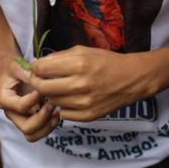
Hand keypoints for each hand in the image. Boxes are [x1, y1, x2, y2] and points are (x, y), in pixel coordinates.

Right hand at [0, 55, 58, 141]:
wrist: (8, 70)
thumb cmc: (12, 68)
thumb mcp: (18, 67)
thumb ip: (29, 73)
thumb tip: (43, 78)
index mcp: (4, 99)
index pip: (21, 107)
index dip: (35, 99)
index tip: (44, 88)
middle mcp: (10, 112)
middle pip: (26, 127)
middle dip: (43, 117)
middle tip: (52, 104)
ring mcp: (19, 118)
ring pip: (32, 135)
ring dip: (47, 126)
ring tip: (56, 112)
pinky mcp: (28, 119)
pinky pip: (38, 131)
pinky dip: (49, 126)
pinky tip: (57, 113)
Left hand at [29, 45, 153, 121]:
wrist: (133, 79)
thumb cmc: (107, 61)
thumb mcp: (83, 51)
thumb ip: (59, 57)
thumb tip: (37, 64)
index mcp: (79, 64)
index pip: (42, 69)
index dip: (35, 67)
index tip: (37, 67)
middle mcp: (81, 84)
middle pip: (42, 88)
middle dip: (37, 82)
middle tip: (39, 79)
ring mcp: (85, 103)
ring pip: (52, 101)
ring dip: (51, 95)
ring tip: (59, 87)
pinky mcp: (89, 116)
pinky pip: (64, 114)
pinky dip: (63, 106)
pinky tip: (71, 98)